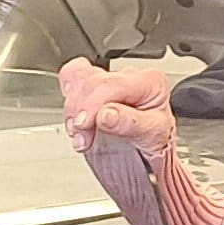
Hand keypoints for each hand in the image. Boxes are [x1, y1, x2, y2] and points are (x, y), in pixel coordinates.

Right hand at [57, 56, 178, 162]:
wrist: (149, 150)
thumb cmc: (154, 141)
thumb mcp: (151, 136)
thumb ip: (129, 124)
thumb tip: (105, 115)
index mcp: (150, 82)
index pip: (112, 84)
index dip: (92, 104)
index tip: (83, 126)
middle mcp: (129, 76)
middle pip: (93, 80)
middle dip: (81, 110)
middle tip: (82, 138)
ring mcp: (110, 78)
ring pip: (80, 77)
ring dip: (72, 107)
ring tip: (79, 133)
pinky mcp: (95, 85)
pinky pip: (74, 74)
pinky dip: (69, 93)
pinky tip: (73, 113)